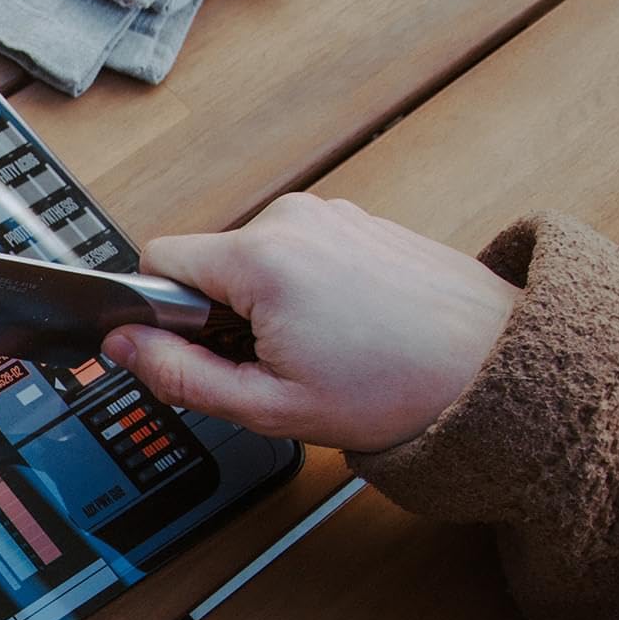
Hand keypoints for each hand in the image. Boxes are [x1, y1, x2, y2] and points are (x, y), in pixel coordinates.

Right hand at [100, 193, 518, 452]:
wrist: (496, 367)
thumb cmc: (401, 387)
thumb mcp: (268, 405)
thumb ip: (179, 375)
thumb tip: (122, 347)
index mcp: (261, 257)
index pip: (155, 263)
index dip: (159, 316)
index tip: (196, 353)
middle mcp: (292, 219)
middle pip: (204, 265)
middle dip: (216, 317)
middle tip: (268, 366)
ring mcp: (329, 214)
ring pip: (249, 262)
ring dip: (260, 307)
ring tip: (314, 350)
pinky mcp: (356, 221)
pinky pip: (294, 254)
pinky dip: (299, 292)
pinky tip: (339, 330)